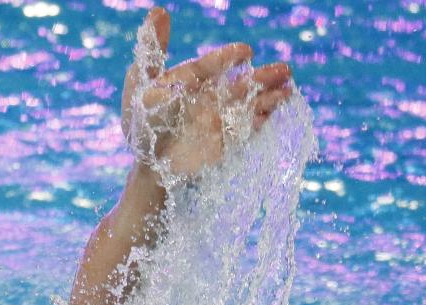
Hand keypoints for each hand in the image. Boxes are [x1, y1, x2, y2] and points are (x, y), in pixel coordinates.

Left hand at [121, 7, 293, 178]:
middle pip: (239, 84)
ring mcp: (219, 119)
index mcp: (189, 81)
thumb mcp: (142, 83)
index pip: (212, 65)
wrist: (149, 165)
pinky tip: (277, 110)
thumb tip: (159, 9)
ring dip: (268, 96)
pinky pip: (248, 127)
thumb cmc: (141, 123)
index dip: (229, 57)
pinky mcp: (225, 141)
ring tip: (288, 89)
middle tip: (285, 69)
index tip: (245, 51)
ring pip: (248, 103)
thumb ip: (153, 49)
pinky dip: (262, 118)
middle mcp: (208, 97)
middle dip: (262, 77)